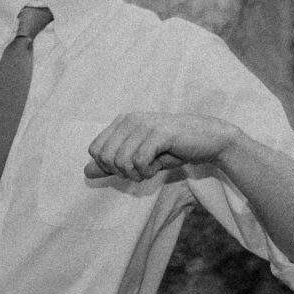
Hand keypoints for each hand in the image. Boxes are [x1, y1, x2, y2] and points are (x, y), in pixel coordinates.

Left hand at [88, 112, 239, 179]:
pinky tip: (158, 165)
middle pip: (106, 158)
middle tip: (141, 170)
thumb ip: (111, 165)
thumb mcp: (138, 158)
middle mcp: (130, 120)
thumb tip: (85, 172)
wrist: (207, 140)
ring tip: (151, 167)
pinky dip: (148, 171)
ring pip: (122, 161)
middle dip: (122, 172)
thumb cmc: (173, 148)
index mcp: (122, 122)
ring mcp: (145, 125)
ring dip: (137, 173)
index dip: (108, 166)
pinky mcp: (159, 133)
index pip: (95, 150)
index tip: (129, 167)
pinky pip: (140, 161)